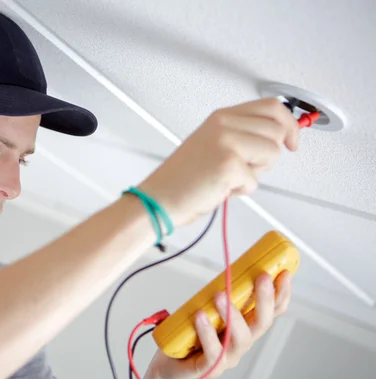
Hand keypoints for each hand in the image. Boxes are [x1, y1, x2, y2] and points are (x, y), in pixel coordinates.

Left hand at [137, 271, 292, 378]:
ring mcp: (227, 358)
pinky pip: (213, 352)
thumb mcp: (204, 309)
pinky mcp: (208, 369)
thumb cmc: (187, 336)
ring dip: (233, 314)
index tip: (283, 273)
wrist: (167, 366)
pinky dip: (208, 333)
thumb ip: (216, 294)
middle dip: (265, 300)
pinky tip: (200, 317)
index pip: (270, 312)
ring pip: (240, 338)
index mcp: (243, 328)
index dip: (280, 294)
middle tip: (262, 278)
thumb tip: (225, 269)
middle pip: (262, 323)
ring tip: (221, 295)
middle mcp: (239, 343)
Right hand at [138, 98, 298, 225]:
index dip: (290, 124)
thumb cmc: (183, 177)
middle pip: (277, 130)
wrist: (159, 198)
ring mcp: (226, 142)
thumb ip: (241, 133)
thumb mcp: (212, 143)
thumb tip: (278, 134)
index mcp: (221, 116)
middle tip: (245, 166)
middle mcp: (224, 124)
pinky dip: (241, 190)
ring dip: (255, 172)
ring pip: (272, 154)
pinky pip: (255, 180)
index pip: (272, 107)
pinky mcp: (228, 164)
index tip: (291, 140)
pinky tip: (221, 187)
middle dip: (268, 154)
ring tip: (230, 176)